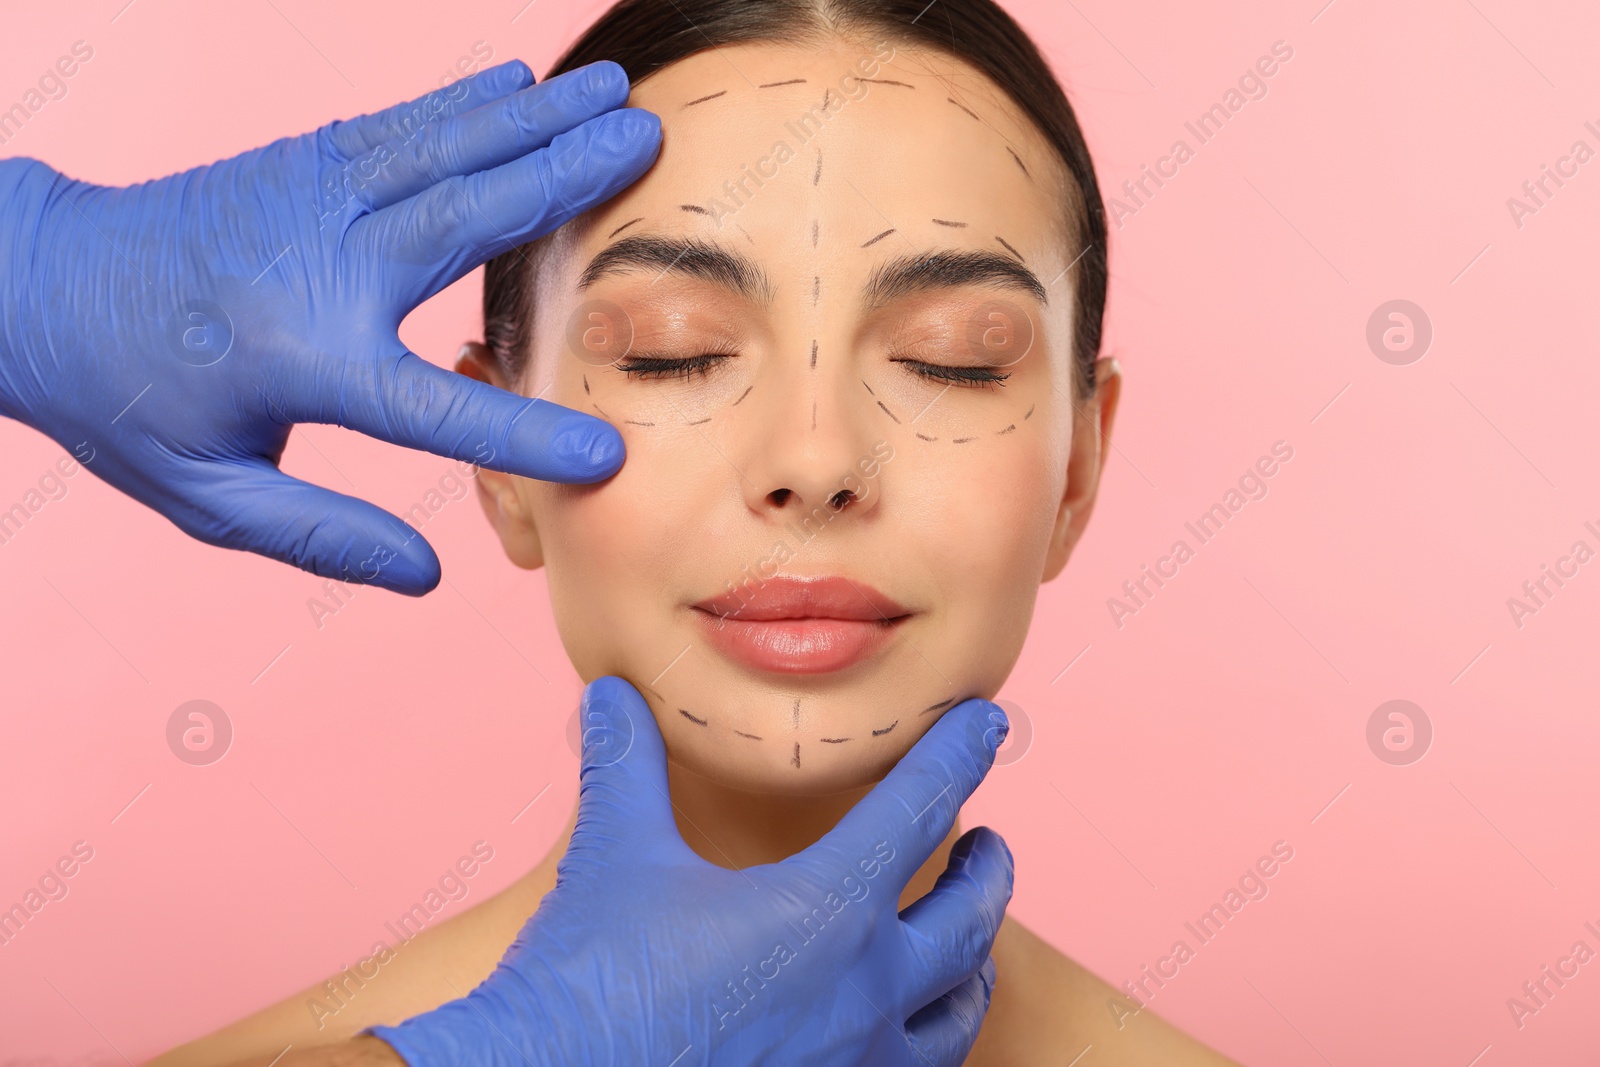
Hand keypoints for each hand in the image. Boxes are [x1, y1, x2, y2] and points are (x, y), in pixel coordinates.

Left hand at [0, 60, 658, 594]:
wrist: (39, 284)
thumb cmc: (126, 402)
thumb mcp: (208, 496)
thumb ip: (319, 536)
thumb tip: (427, 576)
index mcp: (299, 362)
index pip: (432, 410)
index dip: (522, 436)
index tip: (605, 456)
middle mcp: (316, 268)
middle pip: (464, 222)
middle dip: (564, 181)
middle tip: (648, 144)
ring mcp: (309, 201)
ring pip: (444, 152)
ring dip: (537, 119)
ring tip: (617, 95)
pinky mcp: (301, 165)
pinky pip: (401, 126)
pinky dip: (467, 101)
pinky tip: (520, 78)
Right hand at [366, 676, 1012, 1066]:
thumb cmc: (588, 984)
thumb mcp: (615, 858)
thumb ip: (627, 766)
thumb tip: (611, 693)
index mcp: (825, 910)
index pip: (920, 807)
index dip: (959, 754)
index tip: (989, 724)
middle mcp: (863, 991)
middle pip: (968, 920)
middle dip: (988, 873)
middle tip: (990, 845)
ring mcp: (855, 1065)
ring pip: (955, 1014)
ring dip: (971, 966)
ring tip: (969, 949)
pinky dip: (926, 1041)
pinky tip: (904, 1033)